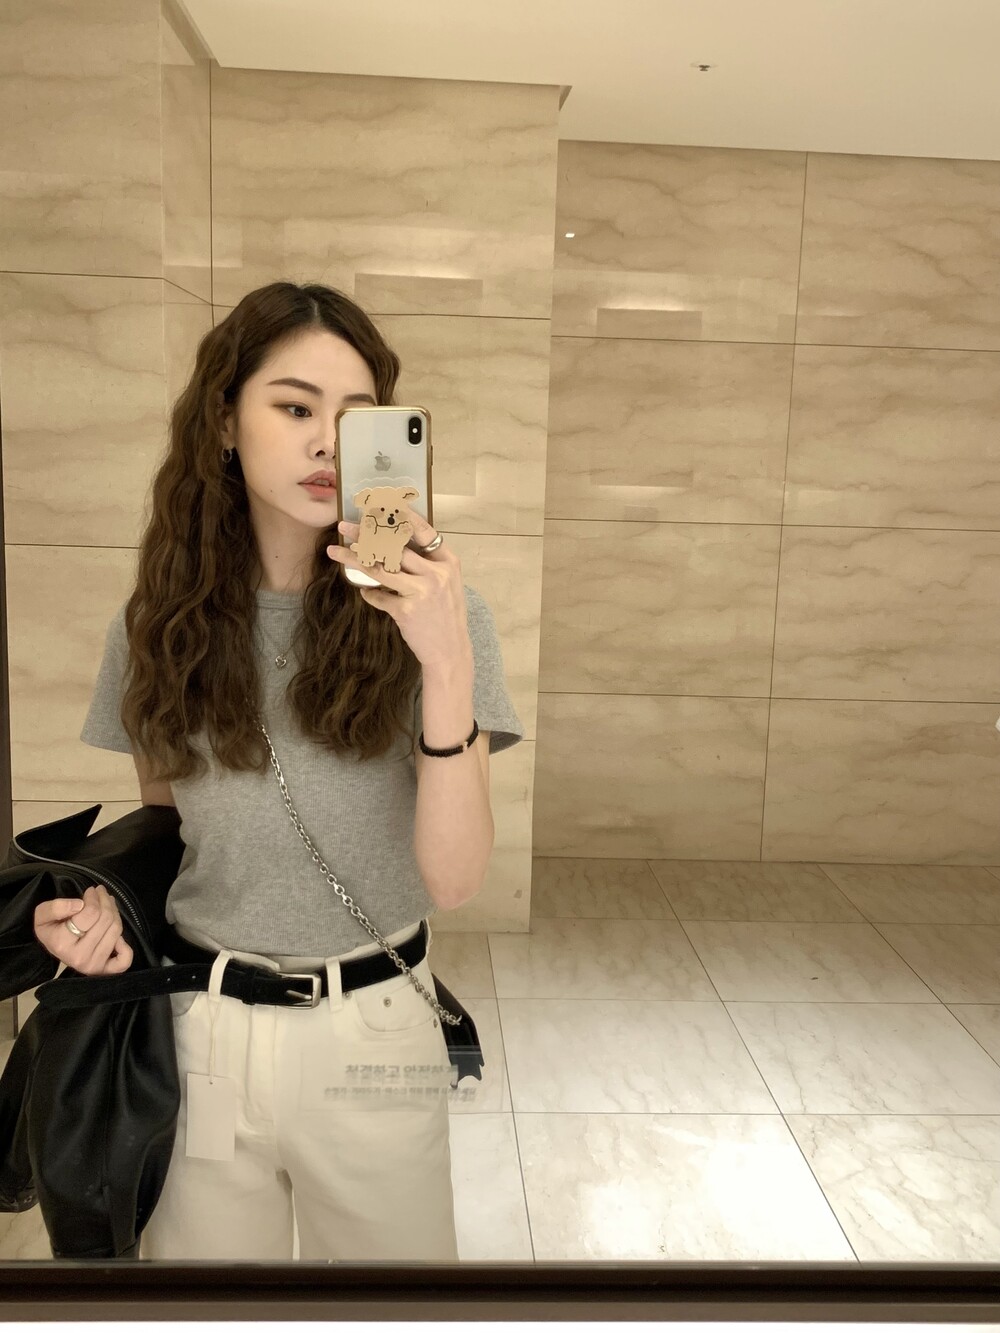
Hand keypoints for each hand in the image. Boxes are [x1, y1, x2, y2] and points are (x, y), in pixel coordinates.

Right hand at [33, 884, 133, 975]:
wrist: (54, 947)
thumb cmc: (51, 929)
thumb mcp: (43, 915)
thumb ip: (56, 907)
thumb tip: (79, 905)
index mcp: (62, 943)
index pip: (91, 913)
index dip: (93, 897)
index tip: (90, 891)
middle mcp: (80, 957)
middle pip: (106, 920)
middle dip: (105, 901)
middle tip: (101, 893)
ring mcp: (93, 965)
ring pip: (116, 930)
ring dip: (115, 912)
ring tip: (107, 904)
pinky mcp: (105, 971)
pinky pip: (124, 959)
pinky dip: (124, 945)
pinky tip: (116, 935)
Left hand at [327, 513, 471, 670]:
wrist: (450, 651)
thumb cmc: (445, 616)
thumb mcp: (447, 584)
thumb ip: (427, 564)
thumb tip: (394, 543)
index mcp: (447, 562)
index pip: (421, 530)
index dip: (399, 516)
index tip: (378, 506)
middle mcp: (436, 573)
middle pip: (394, 546)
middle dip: (366, 533)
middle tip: (345, 525)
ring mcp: (422, 591)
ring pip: (379, 568)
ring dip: (354, 558)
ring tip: (334, 551)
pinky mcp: (406, 611)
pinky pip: (378, 596)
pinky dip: (369, 594)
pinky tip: (365, 593)